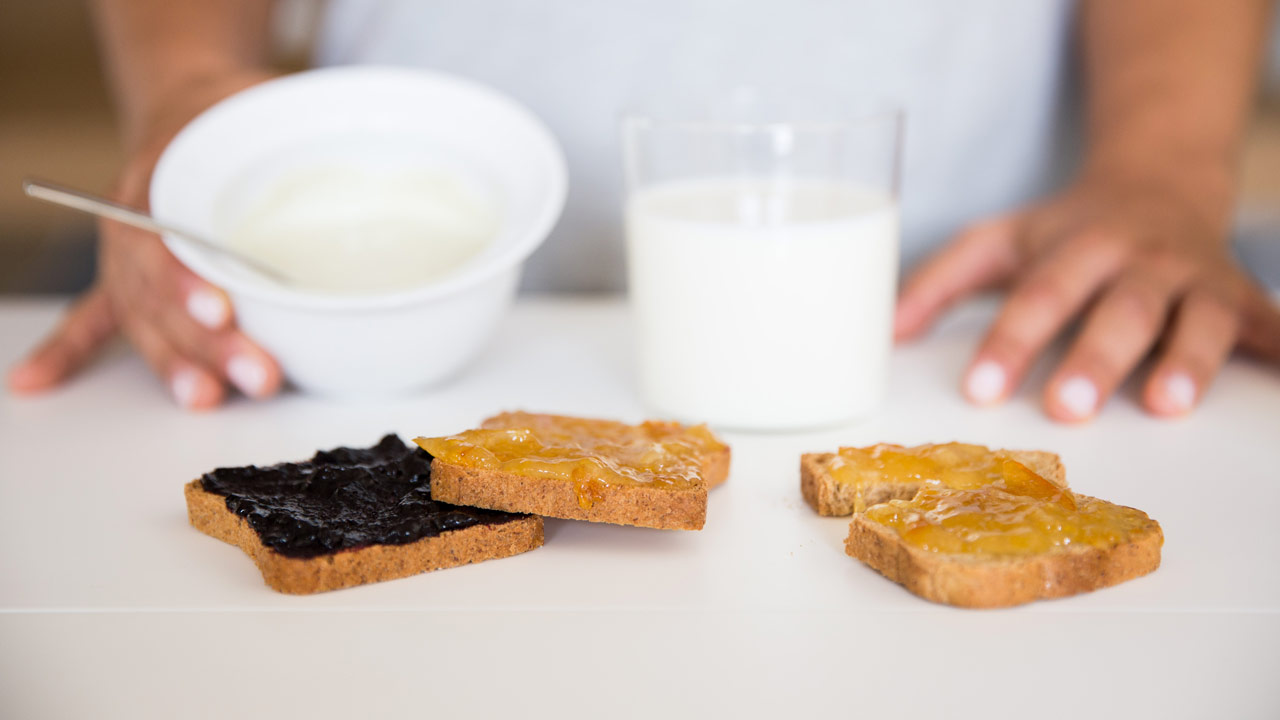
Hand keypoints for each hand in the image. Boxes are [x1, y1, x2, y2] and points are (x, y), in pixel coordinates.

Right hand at [7, 71, 283, 408]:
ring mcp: (126, 258)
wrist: (188, 106)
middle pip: (159, 293)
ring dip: (174, 363)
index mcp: (158, 179)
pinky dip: (66, 351)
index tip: (220, 313)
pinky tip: (35, 382)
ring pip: (144, 318)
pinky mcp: (128, 279)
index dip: (187, 279)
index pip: (166, 236)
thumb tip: (354, 142)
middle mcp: (133, 226)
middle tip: (256, 374)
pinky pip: (94, 317)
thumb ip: (298, 129)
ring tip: (203, 397)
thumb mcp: (262, 104)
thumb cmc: (229, 112)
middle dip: (206, 343)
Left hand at [894, 171, 1279, 421]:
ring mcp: (1195, 279)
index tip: (980, 390)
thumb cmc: (1064, 232)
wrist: (1157, 184)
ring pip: (1195, 319)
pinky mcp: (1242, 299)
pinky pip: (1268, 327)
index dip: (1009, 342)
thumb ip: (940, 283)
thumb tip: (886, 334)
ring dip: (1186, 360)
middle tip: (1065, 408)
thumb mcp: (999, 241)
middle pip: (1117, 309)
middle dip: (1094, 358)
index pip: (1037, 295)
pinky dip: (1278, 351)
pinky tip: (1275, 383)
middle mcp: (1139, 259)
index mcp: (1074, 245)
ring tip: (1168, 404)